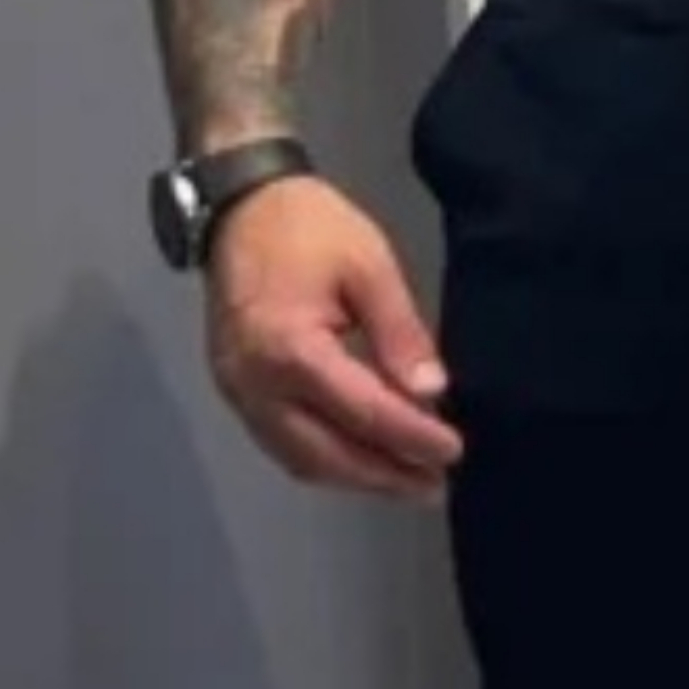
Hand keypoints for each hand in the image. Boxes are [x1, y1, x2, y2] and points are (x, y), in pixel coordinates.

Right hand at [205, 177, 461, 504]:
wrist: (239, 205)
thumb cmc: (308, 227)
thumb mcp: (369, 266)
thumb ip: (400, 332)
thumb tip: (432, 392)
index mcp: (291, 349)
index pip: (362, 412)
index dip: (411, 437)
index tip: (453, 451)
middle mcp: (257, 385)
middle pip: (326, 453)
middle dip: (384, 475)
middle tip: (435, 484)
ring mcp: (239, 393)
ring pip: (300, 459)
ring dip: (355, 476)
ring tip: (407, 480)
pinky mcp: (235, 391)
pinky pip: (282, 443)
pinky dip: (325, 459)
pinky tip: (361, 459)